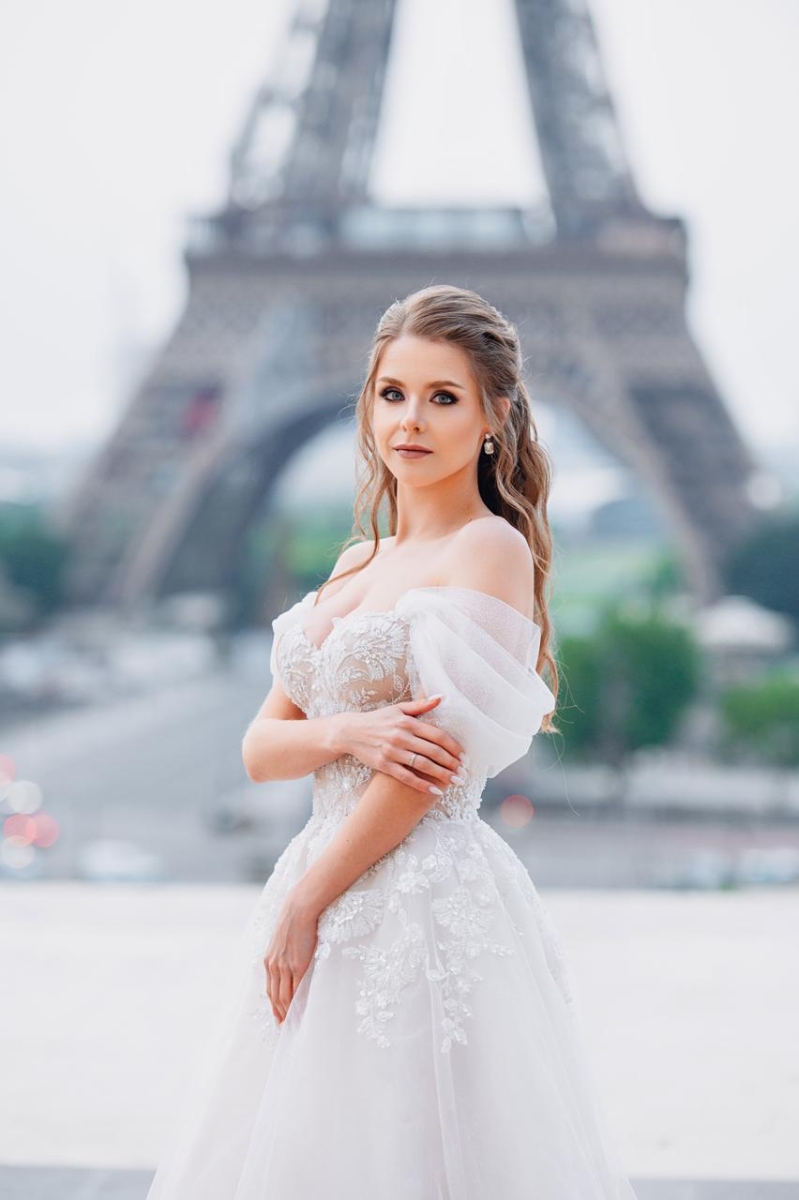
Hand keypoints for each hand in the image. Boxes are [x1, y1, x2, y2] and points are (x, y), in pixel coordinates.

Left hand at [263, 890, 319, 1023]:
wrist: (299, 909)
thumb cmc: (294, 921)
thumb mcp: (282, 940)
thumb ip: (283, 953)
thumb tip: (289, 961)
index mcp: (268, 961)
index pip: (270, 989)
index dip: (273, 1005)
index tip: (278, 1016)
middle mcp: (273, 966)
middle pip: (274, 997)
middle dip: (279, 1013)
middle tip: (284, 1027)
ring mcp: (284, 967)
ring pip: (283, 997)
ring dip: (287, 1012)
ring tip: (291, 1024)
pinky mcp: (297, 966)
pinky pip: (295, 990)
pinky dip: (296, 1003)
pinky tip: (299, 1010)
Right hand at [345, 695, 467, 796]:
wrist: (350, 732)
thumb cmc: (378, 720)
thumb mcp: (398, 709)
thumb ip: (421, 705)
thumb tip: (442, 697)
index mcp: (407, 722)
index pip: (437, 735)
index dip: (453, 746)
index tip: (464, 756)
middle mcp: (401, 736)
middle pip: (433, 751)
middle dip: (452, 763)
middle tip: (465, 772)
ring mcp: (392, 752)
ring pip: (422, 765)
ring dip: (442, 774)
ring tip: (456, 781)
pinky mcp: (384, 765)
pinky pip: (407, 777)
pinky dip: (422, 784)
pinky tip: (435, 790)